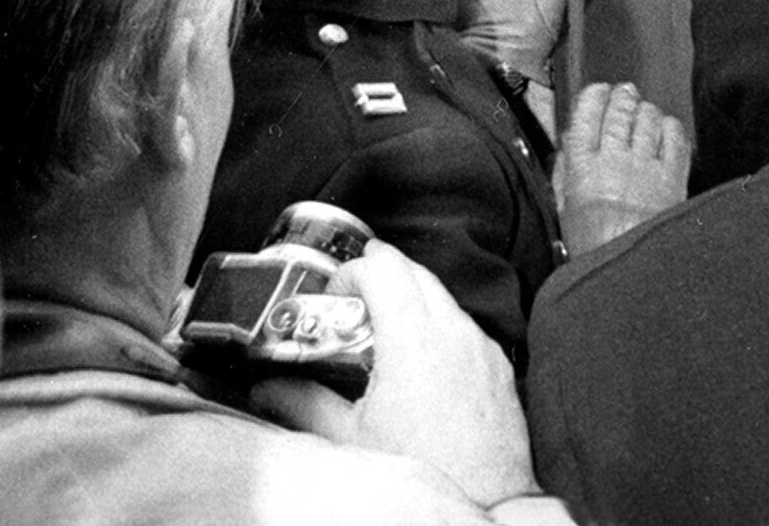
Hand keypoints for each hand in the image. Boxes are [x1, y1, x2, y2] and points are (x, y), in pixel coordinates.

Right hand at [249, 240, 539, 508]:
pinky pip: (466, 329)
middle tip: (348, 309)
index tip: (332, 298)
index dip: (351, 272)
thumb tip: (268, 389)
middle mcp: (455, 332)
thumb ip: (302, 402)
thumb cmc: (420, 472)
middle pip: (415, 272)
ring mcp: (483, 348)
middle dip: (379, 278)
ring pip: (444, 299)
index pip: (383, 267)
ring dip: (410, 303)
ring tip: (378, 342)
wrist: (485, 506)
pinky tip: (418, 368)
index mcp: (415, 339)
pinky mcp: (499, 368)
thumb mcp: (347, 438)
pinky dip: (439, 331)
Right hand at [556, 81, 692, 252]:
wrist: (627, 272)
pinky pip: (675, 136)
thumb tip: (569, 145)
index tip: (599, 91)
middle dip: (623, 97)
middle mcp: (614, 160)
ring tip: (644, 113)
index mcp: (582, 168)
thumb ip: (565, 173)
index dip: (594, 96)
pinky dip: (670, 127)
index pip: (586, 114)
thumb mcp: (563, 210)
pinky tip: (666, 131)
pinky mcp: (673, 177)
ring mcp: (646, 166)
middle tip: (626, 93)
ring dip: (645, 111)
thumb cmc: (591, 247)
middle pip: (620, 111)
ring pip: (648, 118)